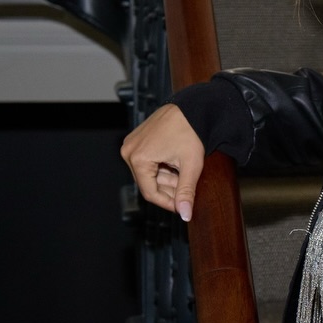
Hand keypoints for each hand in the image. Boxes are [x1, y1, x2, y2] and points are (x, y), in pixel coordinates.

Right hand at [120, 103, 205, 220]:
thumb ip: (186, 192)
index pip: (150, 192)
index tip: (182, 207)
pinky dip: (162, 166)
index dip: (167, 203)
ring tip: (184, 176)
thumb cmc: (191, 131)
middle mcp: (129, 151)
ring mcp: (131, 144)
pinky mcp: (137, 139)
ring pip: (148, 172)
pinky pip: (147, 160)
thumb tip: (185, 214)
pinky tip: (176, 166)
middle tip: (186, 192)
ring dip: (166, 178)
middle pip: (148, 182)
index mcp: (137, 158)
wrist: (193, 107)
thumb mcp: (191, 165)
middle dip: (168, 189)